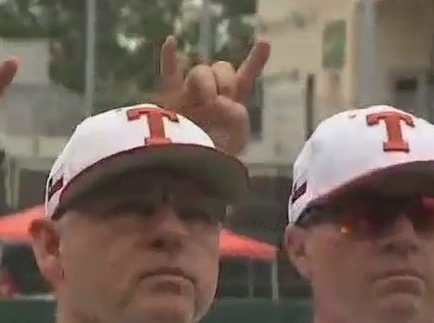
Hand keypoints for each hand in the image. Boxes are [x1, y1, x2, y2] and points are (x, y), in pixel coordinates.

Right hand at [155, 36, 269, 155]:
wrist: (191, 171)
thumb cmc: (217, 157)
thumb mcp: (238, 135)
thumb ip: (236, 112)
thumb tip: (213, 101)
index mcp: (231, 104)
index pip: (245, 77)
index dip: (255, 60)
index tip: (264, 43)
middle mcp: (212, 95)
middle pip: (221, 67)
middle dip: (225, 80)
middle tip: (222, 101)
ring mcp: (191, 96)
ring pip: (200, 71)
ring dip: (206, 83)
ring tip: (206, 104)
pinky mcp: (171, 100)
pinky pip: (169, 75)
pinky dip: (170, 58)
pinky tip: (171, 41)